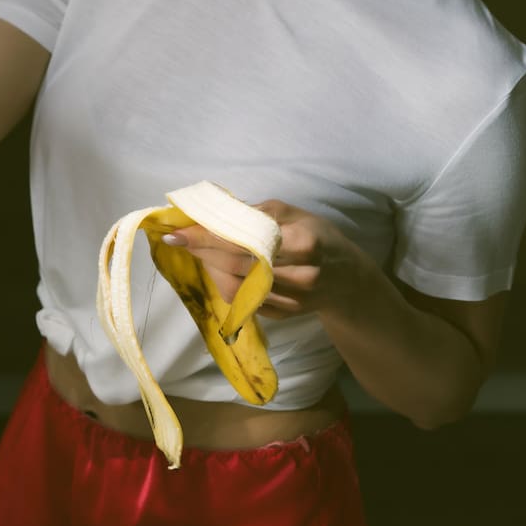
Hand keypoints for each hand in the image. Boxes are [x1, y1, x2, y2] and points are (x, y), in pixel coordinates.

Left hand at [163, 200, 368, 318]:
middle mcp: (299, 273)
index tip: (178, 233)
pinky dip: (225, 285)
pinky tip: (218, 271)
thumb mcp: (295, 214)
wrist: (347, 279)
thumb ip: (256, 212)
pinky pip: (245, 302)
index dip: (208, 236)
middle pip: (238, 265)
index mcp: (303, 241)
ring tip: (200, 253)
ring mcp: (293, 299)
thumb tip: (213, 211)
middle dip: (203, 251)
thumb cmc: (318, 236)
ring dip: (211, 270)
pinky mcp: (285, 314)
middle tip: (180, 240)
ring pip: (237, 288)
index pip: (246, 238)